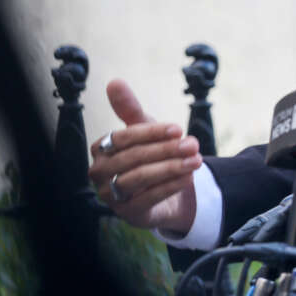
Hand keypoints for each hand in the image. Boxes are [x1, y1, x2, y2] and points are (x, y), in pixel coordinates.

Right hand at [86, 80, 200, 233]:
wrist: (164, 188)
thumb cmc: (150, 153)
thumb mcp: (145, 129)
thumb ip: (130, 108)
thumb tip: (114, 81)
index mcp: (100, 149)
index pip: (123, 138)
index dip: (151, 133)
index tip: (178, 129)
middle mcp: (99, 173)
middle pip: (133, 158)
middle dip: (165, 150)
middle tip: (193, 144)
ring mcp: (110, 196)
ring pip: (139, 179)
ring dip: (171, 168)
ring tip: (196, 160)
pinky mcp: (127, 214)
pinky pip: (148, 199)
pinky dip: (170, 186)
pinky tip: (189, 177)